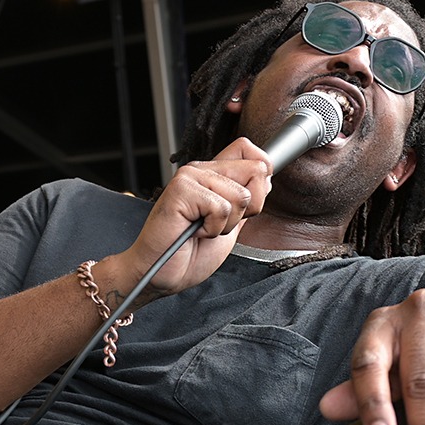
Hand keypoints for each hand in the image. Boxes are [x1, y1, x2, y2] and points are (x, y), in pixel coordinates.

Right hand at [95, 140, 270, 302]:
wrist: (159, 274)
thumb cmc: (189, 253)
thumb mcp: (230, 224)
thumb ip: (246, 200)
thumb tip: (265, 177)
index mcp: (212, 173)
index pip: (249, 150)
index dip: (261, 175)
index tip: (245, 204)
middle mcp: (201, 170)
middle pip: (256, 170)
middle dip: (247, 209)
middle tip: (218, 223)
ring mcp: (190, 177)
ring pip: (241, 195)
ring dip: (226, 224)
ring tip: (202, 229)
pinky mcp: (181, 190)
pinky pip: (221, 208)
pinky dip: (212, 229)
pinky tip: (194, 232)